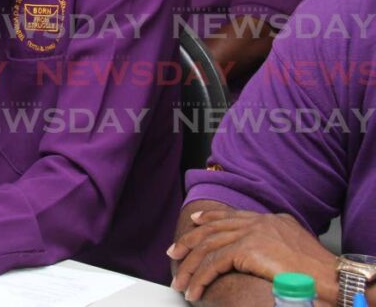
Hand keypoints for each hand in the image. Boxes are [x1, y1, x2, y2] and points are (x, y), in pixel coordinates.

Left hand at [170, 209, 337, 302]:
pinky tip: (194, 290)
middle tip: (173, 253)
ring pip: (208, 248)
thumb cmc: (318, 268)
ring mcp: (251, 233)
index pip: (231, 215)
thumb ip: (274, 240)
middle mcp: (257, 222)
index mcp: (268, 219)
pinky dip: (200, 278)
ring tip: (180, 283)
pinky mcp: (246, 249)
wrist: (331, 275)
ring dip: (190, 268)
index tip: (194, 220)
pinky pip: (213, 264)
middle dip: (189, 241)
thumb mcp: (293, 244)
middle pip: (212, 229)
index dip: (209, 217)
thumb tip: (262, 249)